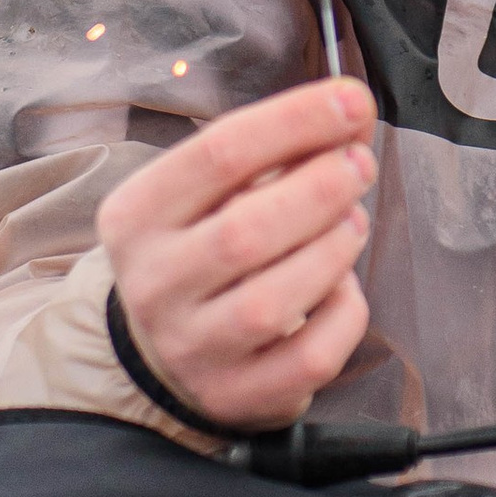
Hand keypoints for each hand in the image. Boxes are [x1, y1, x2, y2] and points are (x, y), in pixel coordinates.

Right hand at [103, 80, 376, 428]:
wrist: (163, 348)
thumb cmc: (204, 244)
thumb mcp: (217, 189)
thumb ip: (282, 147)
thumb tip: (353, 108)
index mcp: (136, 216)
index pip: (218, 153)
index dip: (295, 121)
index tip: (350, 101)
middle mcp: (154, 285)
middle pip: (245, 231)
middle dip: (320, 187)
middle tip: (359, 164)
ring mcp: (192, 348)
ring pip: (273, 302)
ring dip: (333, 250)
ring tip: (353, 221)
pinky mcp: (235, 395)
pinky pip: (309, 357)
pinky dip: (343, 314)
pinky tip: (343, 288)